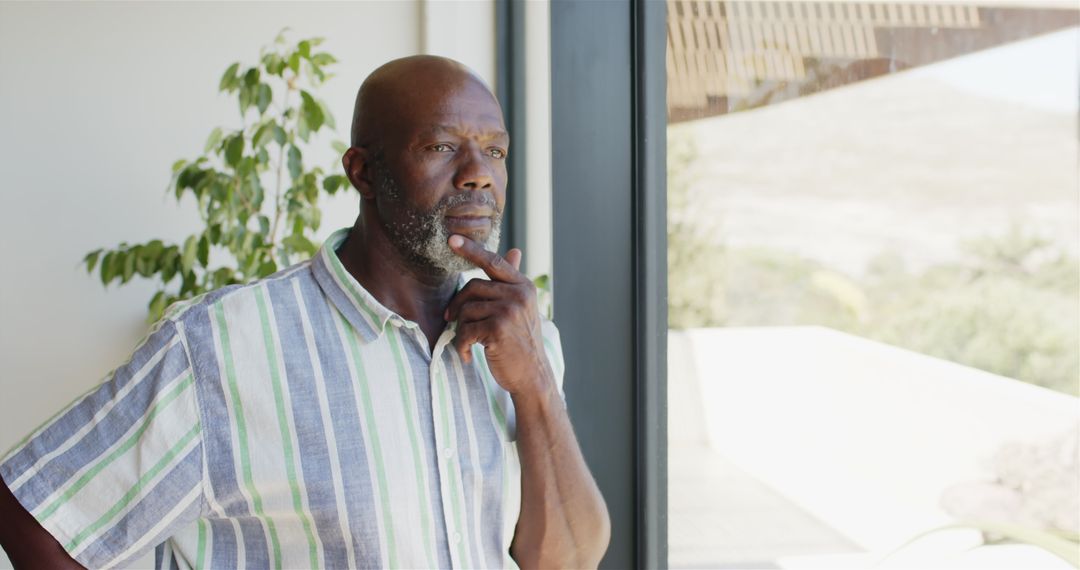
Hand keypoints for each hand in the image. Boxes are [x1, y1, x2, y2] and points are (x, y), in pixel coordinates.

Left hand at [444, 234, 553, 397]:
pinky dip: (461, 346)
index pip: (493, 262)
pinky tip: (468, 356)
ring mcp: (509, 311)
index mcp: (523, 286)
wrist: (532, 375)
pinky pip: (465, 330)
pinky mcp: (498, 329)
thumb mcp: (521, 308)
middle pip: (472, 287)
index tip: (451, 239)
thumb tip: (514, 250)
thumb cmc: (521, 342)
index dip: (471, 250)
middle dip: (457, 305)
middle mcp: (518, 295)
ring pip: (466, 310)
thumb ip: (511, 281)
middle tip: (451, 320)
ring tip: (468, 343)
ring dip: (460, 329)